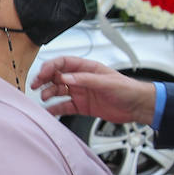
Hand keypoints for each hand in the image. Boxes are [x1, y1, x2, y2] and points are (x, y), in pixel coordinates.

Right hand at [31, 57, 156, 123]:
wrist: (138, 106)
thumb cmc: (127, 89)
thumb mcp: (106, 82)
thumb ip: (85, 79)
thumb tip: (65, 77)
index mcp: (87, 68)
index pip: (63, 63)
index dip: (51, 67)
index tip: (42, 74)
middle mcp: (82, 79)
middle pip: (57, 76)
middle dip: (44, 80)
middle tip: (35, 86)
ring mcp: (81, 93)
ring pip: (58, 91)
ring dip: (49, 93)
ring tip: (44, 98)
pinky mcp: (82, 107)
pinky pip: (65, 107)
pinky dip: (55, 109)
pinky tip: (48, 112)